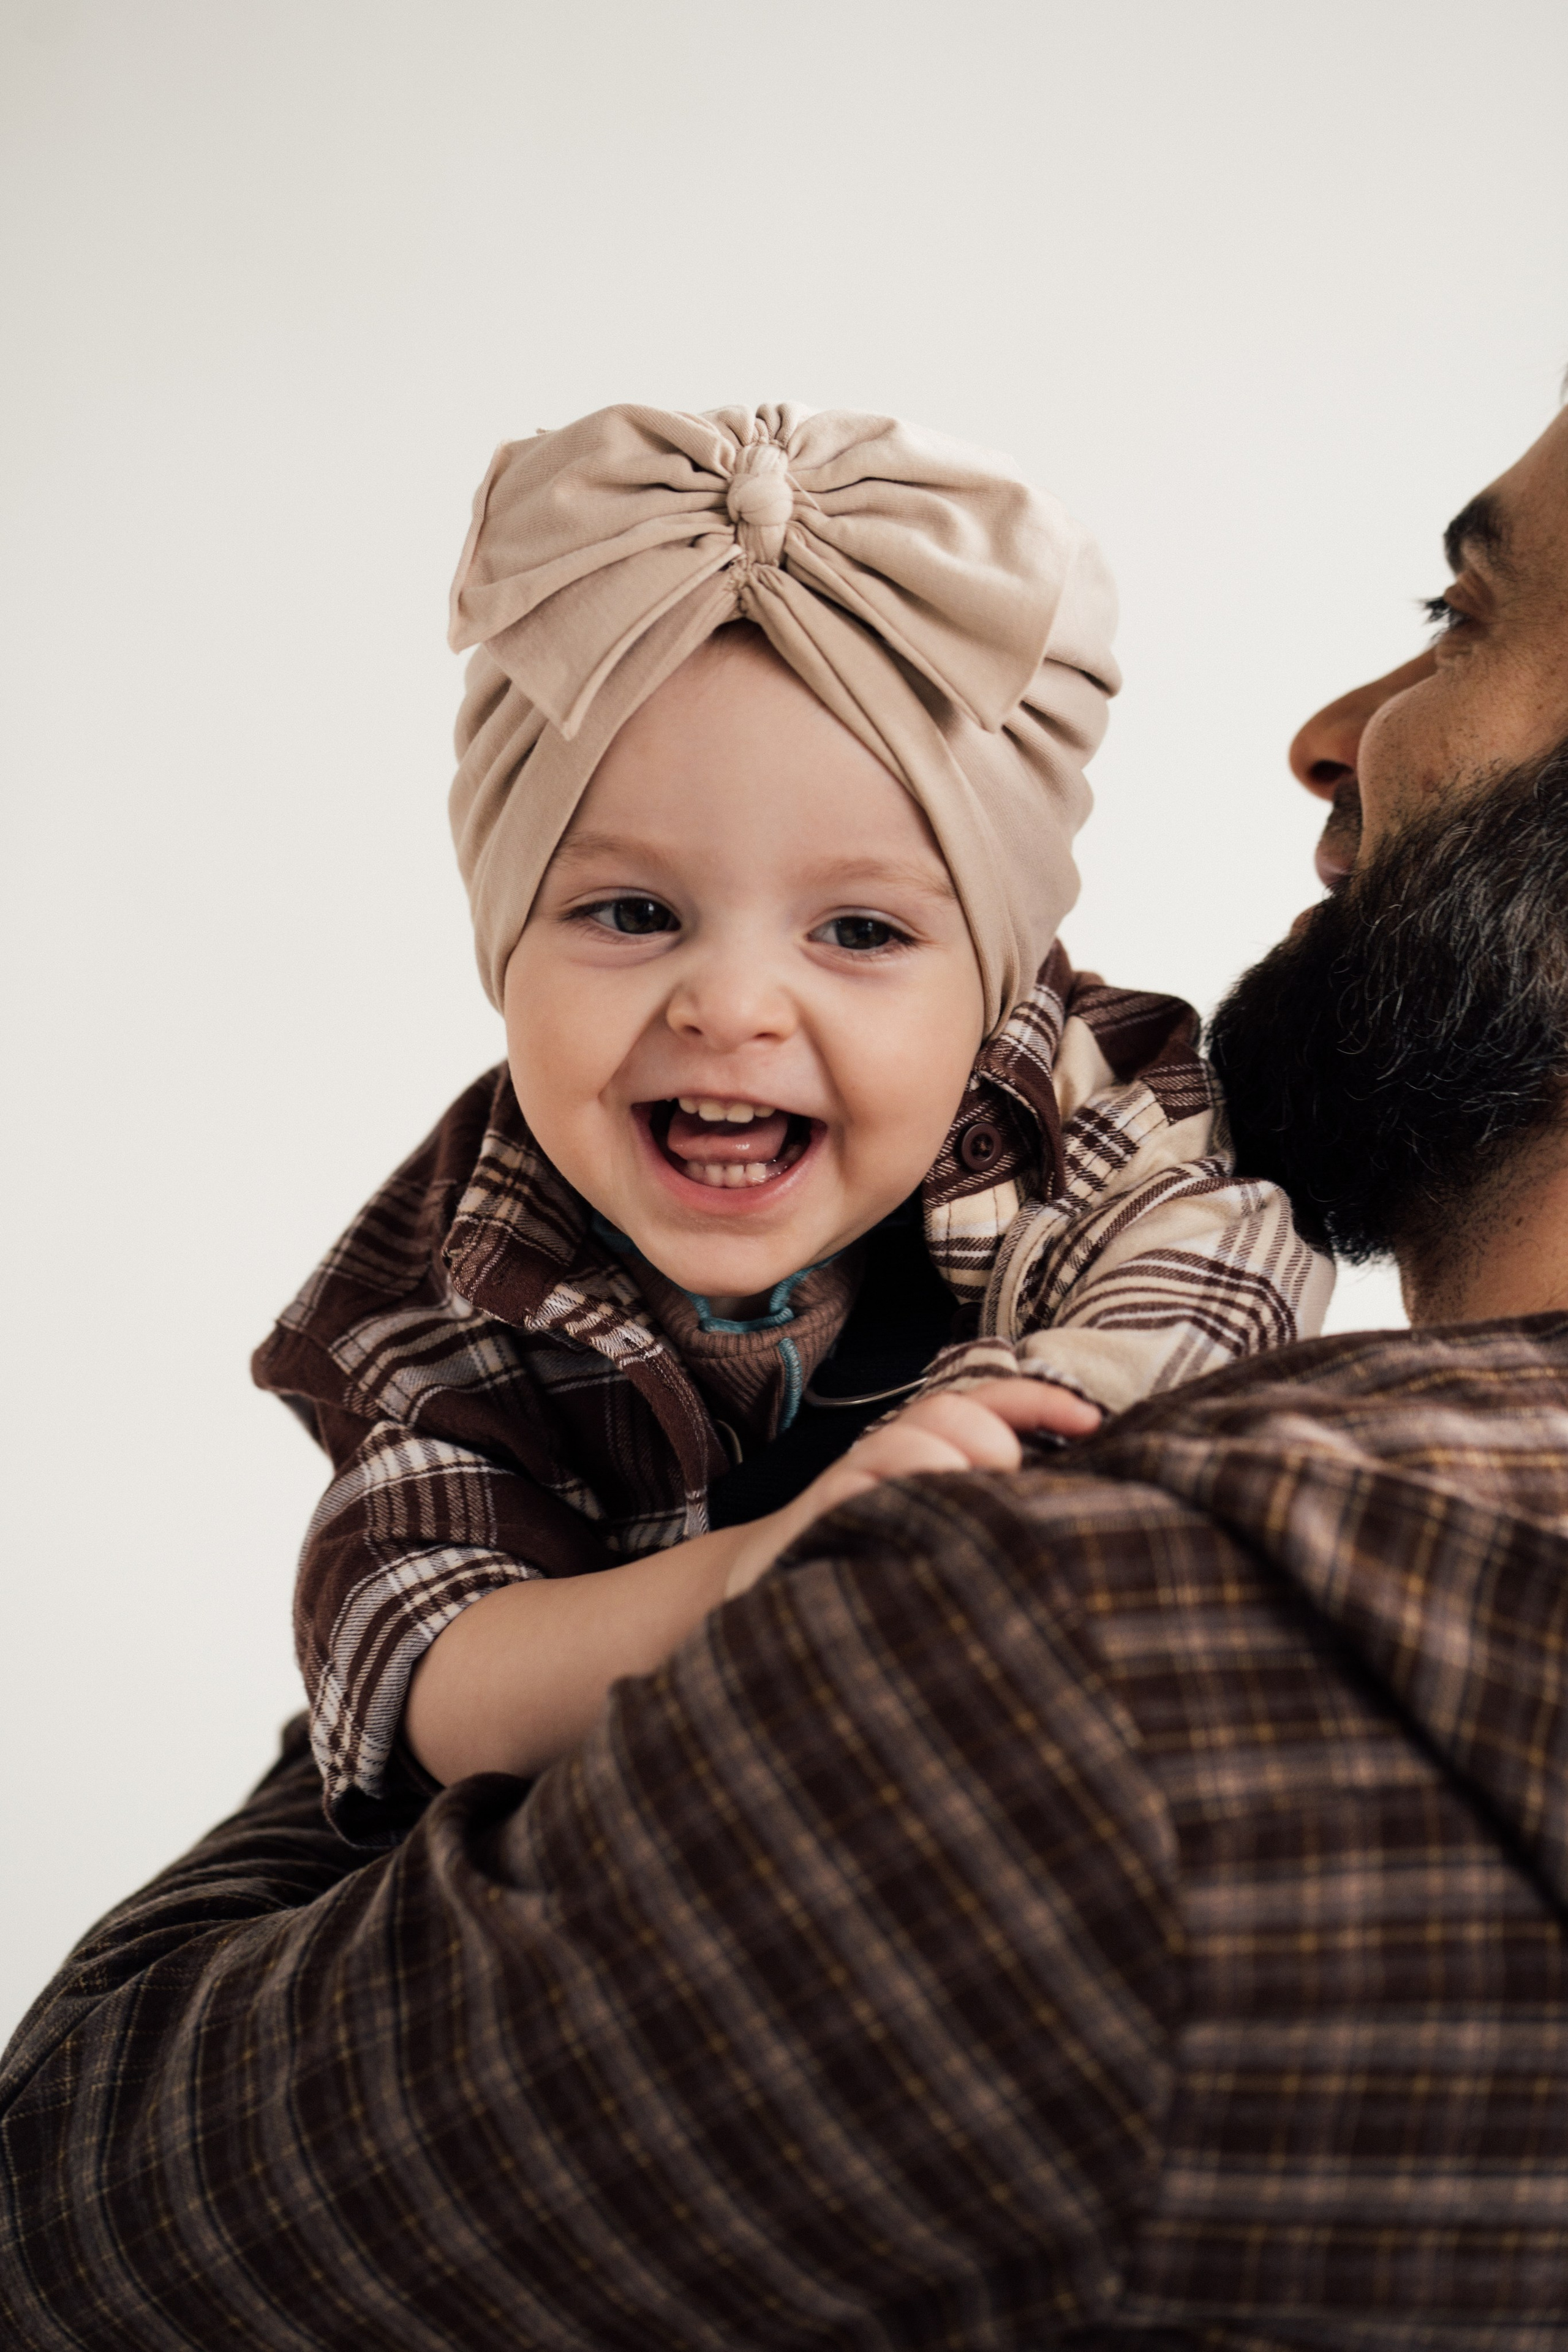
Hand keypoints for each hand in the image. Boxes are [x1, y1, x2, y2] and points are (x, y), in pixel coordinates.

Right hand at [723, 1377, 1100, 1599]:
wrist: (767, 1591)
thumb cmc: (878, 1561)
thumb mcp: (943, 1524)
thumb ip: (992, 1506)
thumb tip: (1075, 1510)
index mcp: (928, 1451)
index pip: (988, 1403)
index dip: (1038, 1400)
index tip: (1093, 1421)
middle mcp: (890, 1455)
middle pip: (947, 1412)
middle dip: (991, 1439)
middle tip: (1007, 1485)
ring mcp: (852, 1485)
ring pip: (904, 1442)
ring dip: (943, 1466)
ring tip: (963, 1512)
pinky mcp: (818, 1521)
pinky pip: (853, 1492)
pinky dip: (888, 1496)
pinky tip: (913, 1537)